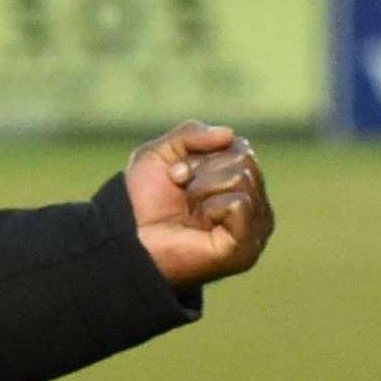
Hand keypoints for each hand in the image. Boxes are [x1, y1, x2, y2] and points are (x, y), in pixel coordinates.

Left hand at [126, 121, 274, 289]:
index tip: (174, 173)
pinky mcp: (246, 247)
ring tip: (189, 210)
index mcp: (239, 182)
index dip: (201, 154)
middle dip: (200, 170)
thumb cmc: (143, 198)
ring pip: (241, 178)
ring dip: (201, 188)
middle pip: (243, 160)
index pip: (239, 147)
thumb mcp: (160, 153)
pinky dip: (211, 207)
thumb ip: (191, 134)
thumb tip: (229, 134)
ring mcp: (254, 227)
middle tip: (181, 192)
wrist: (126, 234)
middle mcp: (254, 204)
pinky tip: (200, 224)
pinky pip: (238, 203)